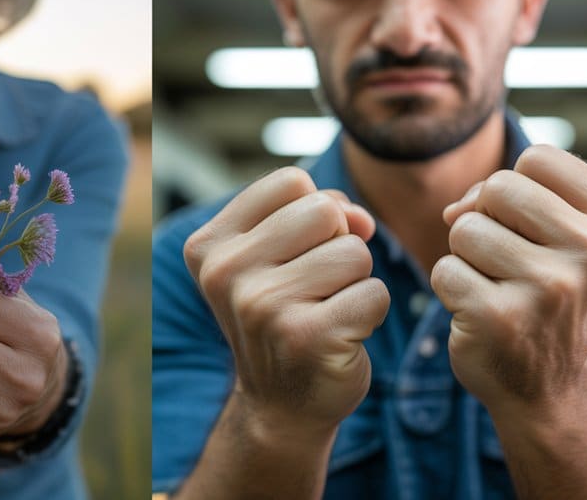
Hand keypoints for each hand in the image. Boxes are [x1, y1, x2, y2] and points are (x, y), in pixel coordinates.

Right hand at [182, 167, 388, 435]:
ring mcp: (263, 306)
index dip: (314, 211)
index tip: (299, 252)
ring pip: (355, 252)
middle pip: (325, 210)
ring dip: (355, 281)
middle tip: (315, 287)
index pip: (290, 182)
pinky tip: (340, 336)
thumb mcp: (278, 254)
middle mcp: (226, 273)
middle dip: (338, 243)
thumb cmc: (284, 314)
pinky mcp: (307, 337)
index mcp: (210, 245)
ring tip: (325, 311)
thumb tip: (360, 218)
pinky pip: (375, 293)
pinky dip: (371, 313)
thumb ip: (317, 213)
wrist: (280, 405)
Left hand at [433, 145, 586, 410]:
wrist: (547, 387)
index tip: (530, 227)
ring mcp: (548, 289)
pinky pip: (444, 269)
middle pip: (497, 187)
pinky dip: (451, 288)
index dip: (517, 188)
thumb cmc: (546, 295)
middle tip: (509, 263)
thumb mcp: (562, 238)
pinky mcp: (499, 317)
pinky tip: (480, 314)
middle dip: (487, 219)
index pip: (539, 158)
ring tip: (497, 288)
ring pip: (465, 227)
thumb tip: (455, 210)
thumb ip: (518, 195)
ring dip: (467, 257)